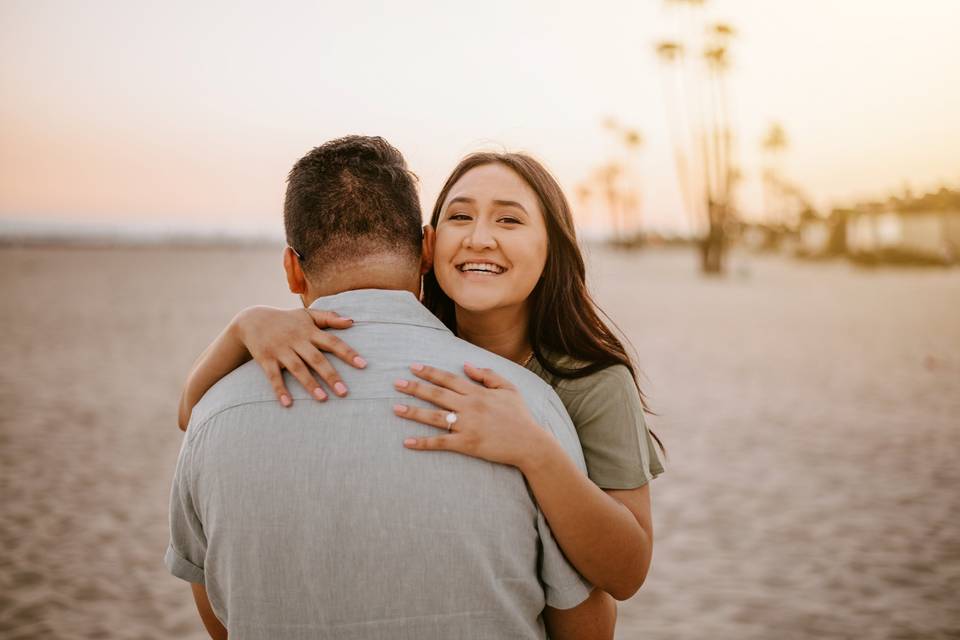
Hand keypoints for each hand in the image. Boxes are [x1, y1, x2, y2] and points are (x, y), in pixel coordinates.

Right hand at [233, 306, 366, 405]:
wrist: (251, 319)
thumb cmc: (286, 320)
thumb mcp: (307, 315)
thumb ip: (329, 317)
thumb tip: (352, 321)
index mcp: (309, 331)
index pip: (332, 342)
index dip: (348, 353)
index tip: (363, 365)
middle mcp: (296, 340)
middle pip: (316, 359)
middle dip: (331, 375)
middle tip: (345, 392)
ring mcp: (280, 350)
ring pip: (297, 369)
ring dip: (310, 384)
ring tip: (323, 399)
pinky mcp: (265, 359)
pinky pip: (273, 376)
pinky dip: (280, 389)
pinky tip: (288, 403)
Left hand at [392, 363, 549, 468]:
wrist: (530, 443)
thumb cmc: (520, 416)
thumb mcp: (508, 388)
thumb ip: (487, 375)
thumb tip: (466, 365)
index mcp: (477, 392)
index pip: (448, 379)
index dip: (430, 372)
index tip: (413, 366)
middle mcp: (469, 407)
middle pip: (436, 394)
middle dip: (415, 388)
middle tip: (396, 383)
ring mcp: (467, 426)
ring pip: (434, 417)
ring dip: (414, 412)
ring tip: (396, 408)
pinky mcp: (466, 444)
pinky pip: (440, 442)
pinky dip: (423, 442)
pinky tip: (407, 442)